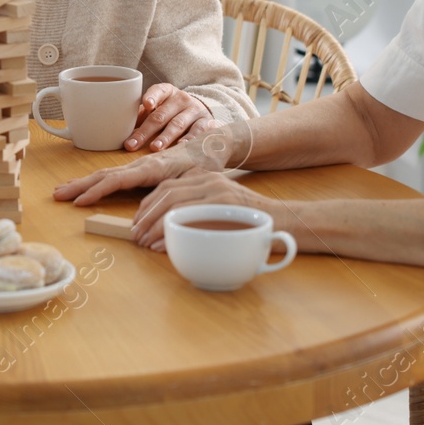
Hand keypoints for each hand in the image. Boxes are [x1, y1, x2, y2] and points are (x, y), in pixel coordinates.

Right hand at [53, 136, 210, 206]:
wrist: (210, 146)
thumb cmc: (206, 164)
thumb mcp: (197, 179)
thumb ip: (180, 190)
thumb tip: (160, 205)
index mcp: (151, 168)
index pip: (117, 180)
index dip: (97, 191)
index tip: (79, 201)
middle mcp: (140, 166)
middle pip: (103, 175)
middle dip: (79, 185)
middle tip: (56, 194)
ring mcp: (138, 167)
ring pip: (104, 174)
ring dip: (81, 183)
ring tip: (61, 191)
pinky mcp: (139, 170)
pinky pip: (112, 176)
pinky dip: (94, 182)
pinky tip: (84, 188)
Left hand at [125, 84, 217, 150]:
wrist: (201, 110)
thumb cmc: (171, 111)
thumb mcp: (158, 108)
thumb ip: (143, 116)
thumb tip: (121, 129)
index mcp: (167, 92)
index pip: (158, 91)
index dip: (152, 97)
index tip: (146, 105)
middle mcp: (181, 98)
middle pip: (161, 115)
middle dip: (146, 131)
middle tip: (133, 144)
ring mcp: (195, 110)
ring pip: (178, 124)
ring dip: (165, 137)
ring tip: (154, 148)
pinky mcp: (206, 121)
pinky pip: (198, 131)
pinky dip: (190, 139)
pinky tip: (182, 146)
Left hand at [131, 169, 275, 249]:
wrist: (287, 223)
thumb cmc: (252, 225)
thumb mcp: (222, 211)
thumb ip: (199, 212)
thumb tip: (170, 228)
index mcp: (207, 178)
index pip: (167, 187)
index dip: (147, 205)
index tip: (138, 222)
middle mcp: (210, 180)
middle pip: (165, 193)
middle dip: (145, 215)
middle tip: (136, 235)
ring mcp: (218, 191)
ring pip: (173, 204)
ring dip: (153, 225)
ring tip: (144, 242)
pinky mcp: (226, 205)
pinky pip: (189, 216)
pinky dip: (170, 232)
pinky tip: (162, 246)